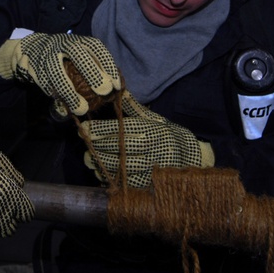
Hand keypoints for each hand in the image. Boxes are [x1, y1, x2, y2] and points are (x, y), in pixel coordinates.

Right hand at [0, 32, 120, 114]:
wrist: (30, 49)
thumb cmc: (63, 56)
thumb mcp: (77, 54)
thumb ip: (92, 66)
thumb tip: (114, 88)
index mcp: (77, 40)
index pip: (96, 47)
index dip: (108, 64)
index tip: (117, 84)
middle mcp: (62, 44)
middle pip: (78, 54)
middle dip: (92, 72)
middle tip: (104, 91)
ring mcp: (47, 55)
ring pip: (57, 72)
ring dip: (70, 92)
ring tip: (82, 109)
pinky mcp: (34, 67)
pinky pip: (45, 83)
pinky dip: (56, 95)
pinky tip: (64, 105)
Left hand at [79, 91, 213, 187]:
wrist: (189, 157)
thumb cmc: (166, 134)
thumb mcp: (153, 118)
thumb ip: (133, 107)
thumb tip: (118, 88)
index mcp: (151, 131)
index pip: (121, 130)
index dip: (100, 130)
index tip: (85, 129)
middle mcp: (152, 149)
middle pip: (119, 148)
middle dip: (98, 145)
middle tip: (83, 142)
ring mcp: (151, 168)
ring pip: (121, 167)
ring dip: (102, 163)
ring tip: (88, 158)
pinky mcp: (149, 183)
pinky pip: (126, 182)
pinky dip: (111, 178)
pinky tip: (100, 172)